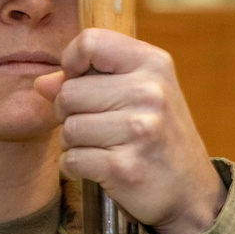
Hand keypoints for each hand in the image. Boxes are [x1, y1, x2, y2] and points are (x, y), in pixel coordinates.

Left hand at [34, 28, 227, 233]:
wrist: (192, 191)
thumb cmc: (158, 134)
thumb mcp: (137, 93)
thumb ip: (89, 79)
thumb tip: (41, 83)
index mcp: (153, 63)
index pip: (90, 41)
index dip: (72, 62)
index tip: (79, 79)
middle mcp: (149, 92)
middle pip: (69, 92)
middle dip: (68, 112)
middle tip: (94, 124)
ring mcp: (139, 130)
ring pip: (68, 128)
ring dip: (74, 142)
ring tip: (102, 146)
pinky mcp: (125, 167)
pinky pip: (71, 160)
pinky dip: (76, 167)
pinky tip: (100, 167)